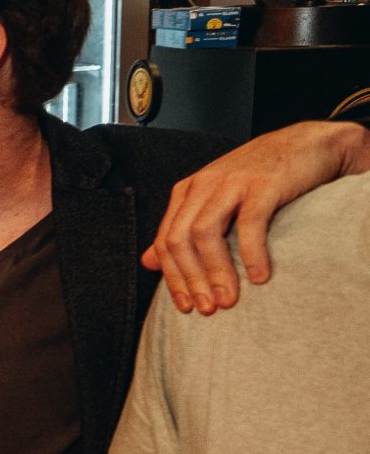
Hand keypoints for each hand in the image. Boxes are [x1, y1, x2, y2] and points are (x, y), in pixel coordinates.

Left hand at [143, 121, 369, 312]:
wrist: (306, 145)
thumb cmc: (261, 177)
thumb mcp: (214, 199)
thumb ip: (182, 228)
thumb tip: (148, 262)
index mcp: (187, 192)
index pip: (165, 240)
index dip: (173, 277)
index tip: (185, 307)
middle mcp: (203, 186)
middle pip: (180, 239)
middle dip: (190, 279)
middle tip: (206, 308)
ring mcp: (231, 183)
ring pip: (206, 233)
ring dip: (215, 271)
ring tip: (228, 299)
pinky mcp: (263, 185)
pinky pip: (249, 223)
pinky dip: (251, 253)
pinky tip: (258, 276)